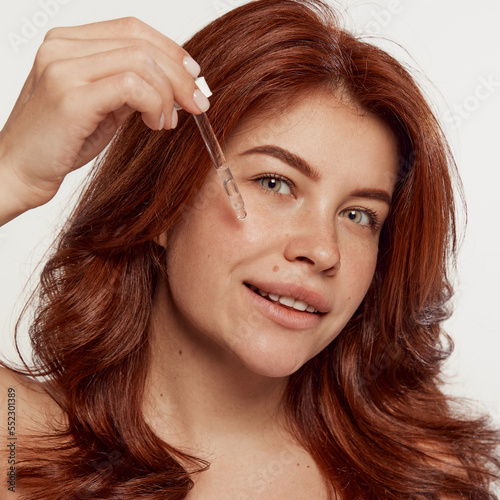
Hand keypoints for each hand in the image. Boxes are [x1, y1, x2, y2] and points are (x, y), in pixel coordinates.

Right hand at [0, 17, 208, 223]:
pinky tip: (155, 124)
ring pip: (141, 62)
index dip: (171, 51)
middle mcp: (62, 47)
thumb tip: (170, 83)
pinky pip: (132, 86)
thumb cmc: (59, 142)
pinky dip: (155, 104)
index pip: (133, 30)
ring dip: (168, 94)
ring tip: (166, 122)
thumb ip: (129, 86)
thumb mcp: (102, 106)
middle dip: (179, 75)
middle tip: (197, 103)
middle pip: (141, 42)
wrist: (18, 170)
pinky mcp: (71, 96)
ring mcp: (63, 68)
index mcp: (68, 43)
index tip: (194, 78)